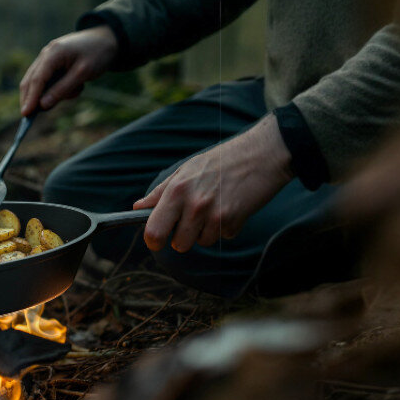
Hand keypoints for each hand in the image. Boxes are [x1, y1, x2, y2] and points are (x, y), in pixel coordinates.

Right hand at [19, 26, 117, 115]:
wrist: (108, 39)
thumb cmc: (97, 54)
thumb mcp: (83, 74)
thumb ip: (62, 89)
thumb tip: (42, 105)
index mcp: (53, 53)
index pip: (37, 79)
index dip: (31, 97)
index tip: (26, 114)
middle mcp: (46, 53)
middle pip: (31, 80)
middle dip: (31, 98)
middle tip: (30, 117)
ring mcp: (48, 57)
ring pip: (39, 81)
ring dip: (50, 93)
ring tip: (76, 89)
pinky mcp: (53, 62)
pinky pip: (49, 79)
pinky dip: (58, 88)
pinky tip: (77, 86)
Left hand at [133, 114, 294, 251]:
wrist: (261, 155)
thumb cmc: (221, 161)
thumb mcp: (186, 170)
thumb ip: (161, 192)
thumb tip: (137, 208)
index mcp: (177, 190)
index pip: (154, 231)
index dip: (153, 239)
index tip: (157, 238)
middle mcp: (194, 205)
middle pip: (178, 244)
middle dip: (183, 236)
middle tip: (192, 219)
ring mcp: (215, 216)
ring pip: (201, 243)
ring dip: (205, 231)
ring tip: (214, 207)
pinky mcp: (234, 223)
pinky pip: (222, 237)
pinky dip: (225, 227)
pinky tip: (230, 207)